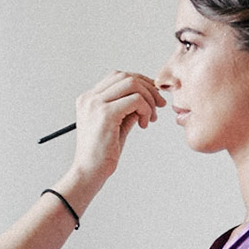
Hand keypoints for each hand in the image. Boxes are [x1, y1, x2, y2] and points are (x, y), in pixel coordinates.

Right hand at [68, 70, 162, 189]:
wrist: (89, 172)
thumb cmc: (102, 153)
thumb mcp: (117, 125)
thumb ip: (128, 109)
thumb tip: (147, 98)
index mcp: (89, 99)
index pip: (117, 77)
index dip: (140, 83)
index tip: (152, 97)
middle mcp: (90, 98)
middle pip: (126, 76)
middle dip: (148, 88)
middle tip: (159, 105)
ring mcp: (96, 104)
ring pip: (132, 84)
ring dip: (149, 99)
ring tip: (150, 118)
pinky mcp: (105, 114)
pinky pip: (136, 100)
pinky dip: (146, 109)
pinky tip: (144, 124)